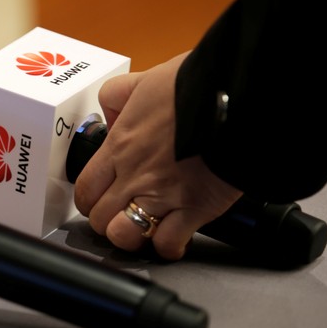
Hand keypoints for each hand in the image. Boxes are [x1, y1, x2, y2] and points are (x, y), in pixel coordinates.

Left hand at [74, 52, 241, 260]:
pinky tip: (173, 239)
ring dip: (131, 236)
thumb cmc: (199, 86)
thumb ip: (119, 95)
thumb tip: (111, 113)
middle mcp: (134, 174)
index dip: (89, 199)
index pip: (85, 188)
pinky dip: (168, 247)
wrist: (242, 95)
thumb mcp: (147, 80)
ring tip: (143, 228)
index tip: (99, 199)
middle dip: (106, 220)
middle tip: (121, 215)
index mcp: (120, 146)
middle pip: (98, 217)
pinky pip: (168, 244)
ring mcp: (162, 194)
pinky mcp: (194, 208)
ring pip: (123, 236)